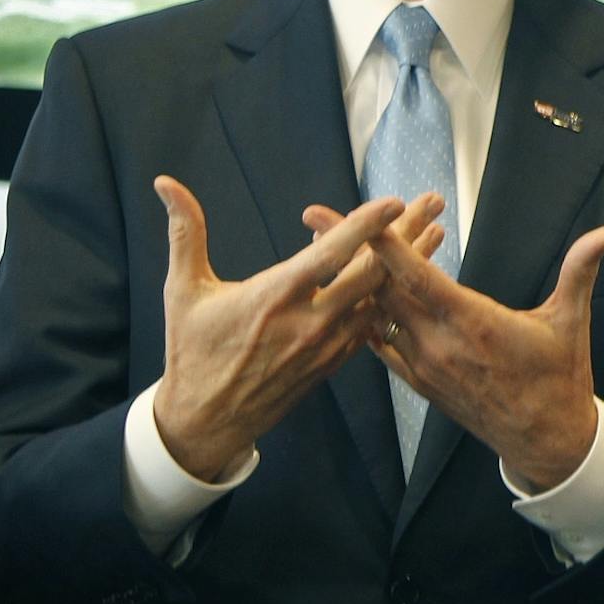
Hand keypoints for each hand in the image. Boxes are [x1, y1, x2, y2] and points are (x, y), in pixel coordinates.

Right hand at [149, 176, 414, 480]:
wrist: (205, 419)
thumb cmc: (192, 349)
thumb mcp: (183, 290)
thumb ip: (184, 233)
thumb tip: (165, 184)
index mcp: (276, 296)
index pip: (331, 254)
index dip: (365, 226)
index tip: (394, 201)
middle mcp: (309, 321)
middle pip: (372, 272)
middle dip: (408, 234)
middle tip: (435, 202)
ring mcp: (326, 345)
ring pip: (380, 298)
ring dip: (409, 264)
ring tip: (438, 232)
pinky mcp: (332, 362)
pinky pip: (372, 325)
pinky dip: (392, 297)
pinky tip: (411, 278)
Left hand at [305, 200, 603, 489]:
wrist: (545, 441)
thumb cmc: (559, 377)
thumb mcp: (571, 322)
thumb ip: (580, 271)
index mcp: (473, 322)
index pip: (417, 275)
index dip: (383, 242)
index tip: (353, 215)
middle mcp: (439, 344)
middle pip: (381, 289)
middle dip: (347, 251)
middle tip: (312, 217)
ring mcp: (425, 365)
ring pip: (377, 315)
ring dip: (350, 281)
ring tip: (321, 249)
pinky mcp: (421, 382)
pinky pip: (382, 344)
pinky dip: (365, 316)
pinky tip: (349, 297)